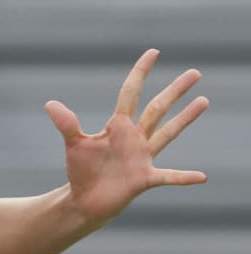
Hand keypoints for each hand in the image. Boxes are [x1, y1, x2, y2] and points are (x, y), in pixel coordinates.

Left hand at [44, 49, 207, 223]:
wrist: (85, 200)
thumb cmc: (82, 171)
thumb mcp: (74, 144)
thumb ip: (67, 124)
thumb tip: (50, 104)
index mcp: (118, 126)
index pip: (131, 92)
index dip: (140, 72)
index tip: (153, 52)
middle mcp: (135, 138)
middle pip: (158, 107)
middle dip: (175, 90)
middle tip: (195, 72)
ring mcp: (143, 157)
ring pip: (168, 132)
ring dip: (185, 118)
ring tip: (204, 100)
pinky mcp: (145, 179)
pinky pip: (169, 177)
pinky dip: (183, 178)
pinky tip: (202, 177)